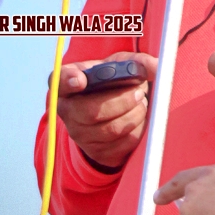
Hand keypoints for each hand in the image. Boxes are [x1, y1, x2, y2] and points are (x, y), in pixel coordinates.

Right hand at [56, 50, 156, 170]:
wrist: (117, 111)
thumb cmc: (115, 82)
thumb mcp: (123, 65)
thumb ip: (138, 62)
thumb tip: (156, 67)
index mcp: (68, 84)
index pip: (59, 81)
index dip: (68, 81)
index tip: (81, 80)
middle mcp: (68, 111)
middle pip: (91, 111)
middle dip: (122, 101)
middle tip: (140, 92)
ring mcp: (80, 135)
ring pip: (110, 130)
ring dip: (134, 114)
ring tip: (142, 103)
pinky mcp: (97, 152)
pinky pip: (121, 144)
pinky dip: (137, 129)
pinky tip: (139, 118)